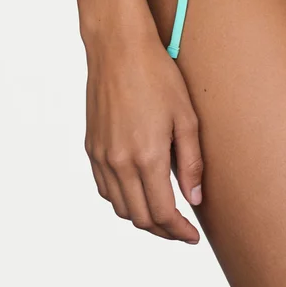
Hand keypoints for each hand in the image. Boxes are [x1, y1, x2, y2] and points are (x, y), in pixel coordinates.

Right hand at [84, 30, 202, 240]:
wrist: (119, 50)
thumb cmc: (158, 77)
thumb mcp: (186, 118)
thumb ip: (190, 163)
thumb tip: (194, 199)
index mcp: (146, 156)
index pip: (161, 213)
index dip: (178, 231)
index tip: (192, 236)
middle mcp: (119, 162)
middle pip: (139, 217)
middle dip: (162, 230)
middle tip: (182, 230)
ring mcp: (101, 156)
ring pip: (119, 207)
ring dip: (141, 218)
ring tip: (163, 214)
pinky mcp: (91, 147)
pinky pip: (104, 188)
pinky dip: (121, 200)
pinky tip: (138, 193)